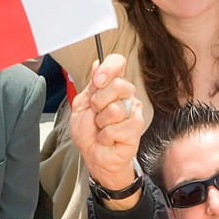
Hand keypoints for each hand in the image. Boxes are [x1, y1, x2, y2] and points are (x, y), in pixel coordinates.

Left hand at [70, 54, 142, 190]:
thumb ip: (91, 86)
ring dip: (101, 122)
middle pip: (118, 85)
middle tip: (95, 113)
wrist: (94, 155)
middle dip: (98, 102)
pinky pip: (117, 127)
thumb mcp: (82, 105)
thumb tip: (97, 64)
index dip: (108, 69)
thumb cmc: (88, 132)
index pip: (117, 63)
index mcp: (111, 86)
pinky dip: (106, 136)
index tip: (97, 81)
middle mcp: (126, 95)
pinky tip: (107, 138)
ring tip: (101, 128)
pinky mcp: (136, 127)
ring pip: (116, 109)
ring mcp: (133, 111)